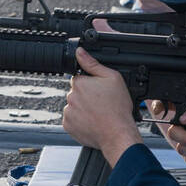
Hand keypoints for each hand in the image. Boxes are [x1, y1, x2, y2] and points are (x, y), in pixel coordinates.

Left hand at [62, 48, 142, 163]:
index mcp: (79, 83)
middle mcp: (70, 97)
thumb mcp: (112, 78)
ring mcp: (68, 112)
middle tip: (101, 103)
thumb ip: (93, 63)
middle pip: (76, 93)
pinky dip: (80, 120)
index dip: (91, 84)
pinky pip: (72, 120)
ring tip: (98, 114)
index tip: (100, 91)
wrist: (117, 133)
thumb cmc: (117, 107)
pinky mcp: (68, 126)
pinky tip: (92, 121)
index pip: (80, 78)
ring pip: (74, 106)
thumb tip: (79, 51)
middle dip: (86, 96)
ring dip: (83, 108)